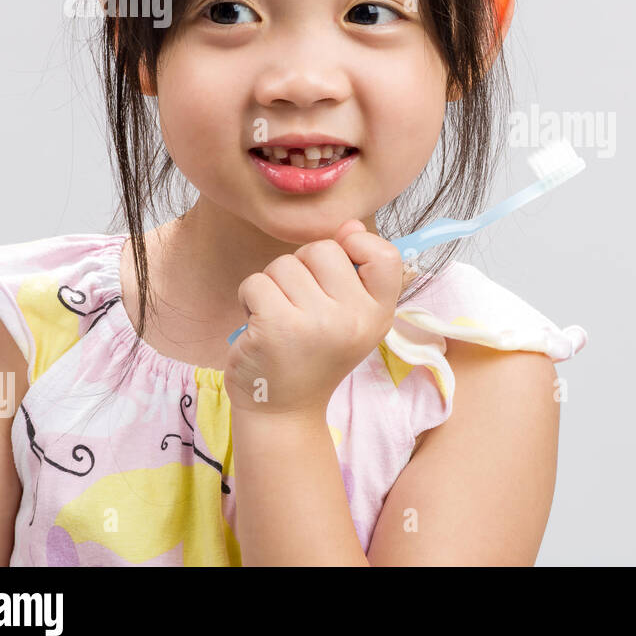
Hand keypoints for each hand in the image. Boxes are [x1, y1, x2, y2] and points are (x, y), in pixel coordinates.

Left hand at [224, 219, 402, 417]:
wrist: (284, 411)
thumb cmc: (314, 355)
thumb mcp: (350, 318)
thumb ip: (355, 270)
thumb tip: (349, 225)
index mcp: (378, 314)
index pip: (385, 255)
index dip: (358, 245)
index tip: (340, 265)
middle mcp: (354, 319)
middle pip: (322, 249)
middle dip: (302, 267)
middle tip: (300, 303)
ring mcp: (316, 324)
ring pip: (284, 264)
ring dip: (273, 284)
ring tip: (278, 316)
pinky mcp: (276, 327)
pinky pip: (256, 281)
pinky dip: (249, 298)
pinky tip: (258, 324)